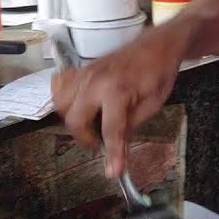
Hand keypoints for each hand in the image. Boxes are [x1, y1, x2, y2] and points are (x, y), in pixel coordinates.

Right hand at [51, 27, 185, 177]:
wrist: (156, 46)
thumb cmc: (158, 74)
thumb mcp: (153, 104)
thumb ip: (131, 126)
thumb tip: (117, 149)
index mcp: (117, 91)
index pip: (111, 130)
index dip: (113, 154)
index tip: (113, 172)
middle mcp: (95, 82)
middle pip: (76, 120)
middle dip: (87, 137)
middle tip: (101, 142)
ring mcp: (85, 73)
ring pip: (62, 105)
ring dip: (74, 120)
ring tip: (91, 123)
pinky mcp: (80, 69)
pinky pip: (59, 87)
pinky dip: (64, 99)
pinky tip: (78, 104)